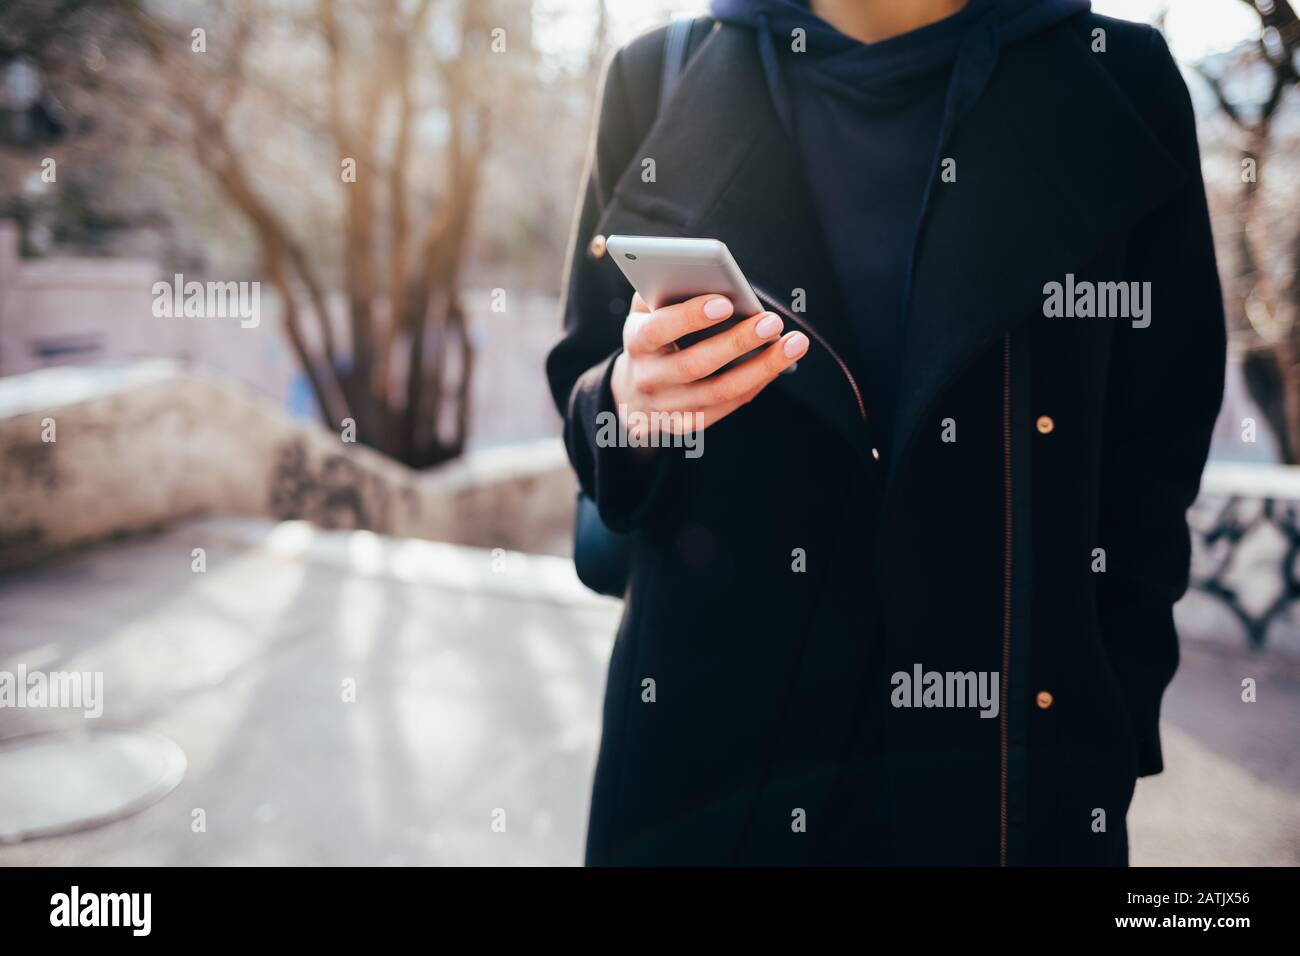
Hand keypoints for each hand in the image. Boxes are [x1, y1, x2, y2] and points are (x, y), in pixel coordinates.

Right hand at [610, 293, 808, 440]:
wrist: (634, 395)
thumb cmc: (652, 338)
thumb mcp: (646, 312)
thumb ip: (663, 289)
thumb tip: (700, 272)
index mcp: (636, 343)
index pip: (659, 330)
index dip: (690, 316)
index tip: (725, 302)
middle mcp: (649, 379)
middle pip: (696, 364)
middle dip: (737, 342)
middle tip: (773, 321)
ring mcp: (669, 406)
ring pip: (720, 391)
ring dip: (762, 367)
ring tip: (794, 343)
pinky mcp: (690, 424)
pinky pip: (729, 405)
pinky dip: (757, 383)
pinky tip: (779, 364)